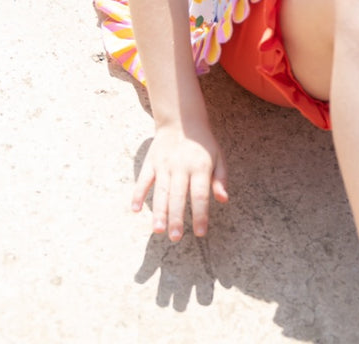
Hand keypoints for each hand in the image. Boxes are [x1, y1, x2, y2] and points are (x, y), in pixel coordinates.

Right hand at [131, 118, 228, 240]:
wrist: (181, 119)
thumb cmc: (203, 143)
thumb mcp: (218, 156)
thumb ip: (220, 178)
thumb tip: (223, 199)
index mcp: (200, 167)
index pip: (200, 195)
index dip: (200, 214)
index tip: (199, 233)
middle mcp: (181, 167)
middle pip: (178, 196)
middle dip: (176, 218)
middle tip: (175, 238)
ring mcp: (164, 165)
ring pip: (160, 191)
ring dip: (158, 211)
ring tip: (158, 230)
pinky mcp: (151, 162)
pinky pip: (143, 180)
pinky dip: (138, 194)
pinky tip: (136, 209)